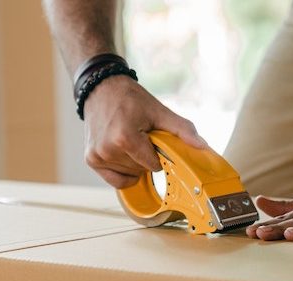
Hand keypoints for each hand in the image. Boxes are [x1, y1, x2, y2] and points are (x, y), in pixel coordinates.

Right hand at [83, 75, 206, 187]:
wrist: (101, 88)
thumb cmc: (129, 98)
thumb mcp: (159, 111)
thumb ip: (182, 129)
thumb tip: (201, 146)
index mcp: (124, 138)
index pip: (153, 165)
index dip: (158, 153)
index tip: (153, 139)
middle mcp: (107, 149)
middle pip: (141, 170)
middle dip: (146, 157)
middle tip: (140, 136)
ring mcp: (97, 156)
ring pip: (130, 175)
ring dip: (134, 163)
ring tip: (129, 140)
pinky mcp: (91, 160)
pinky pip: (115, 180)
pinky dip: (123, 172)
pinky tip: (124, 155)